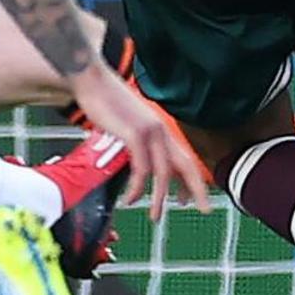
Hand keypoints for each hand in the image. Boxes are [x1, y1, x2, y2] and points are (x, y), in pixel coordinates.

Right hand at [68, 62, 218, 211]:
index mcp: (159, 128)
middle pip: (186, 165)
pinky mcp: (134, 134)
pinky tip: (130, 198)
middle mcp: (159, 131)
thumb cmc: (103, 98)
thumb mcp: (127, 121)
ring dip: (160, 199)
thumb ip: (137, 137)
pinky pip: (141, 169)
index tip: (187, 199)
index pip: (183, 158)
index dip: (189, 180)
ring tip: (155, 216)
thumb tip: (137, 153)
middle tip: (204, 209)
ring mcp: (148, 132)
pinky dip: (137, 188)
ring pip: (163, 173)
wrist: (90, 78)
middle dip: (197, 190)